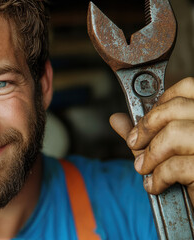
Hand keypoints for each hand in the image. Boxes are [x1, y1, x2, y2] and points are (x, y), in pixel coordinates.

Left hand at [110, 77, 193, 203]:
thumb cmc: (190, 175)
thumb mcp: (164, 150)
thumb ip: (144, 134)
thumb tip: (116, 118)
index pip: (188, 87)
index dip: (161, 100)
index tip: (145, 119)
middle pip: (177, 107)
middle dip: (146, 126)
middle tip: (134, 143)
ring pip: (175, 133)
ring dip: (150, 153)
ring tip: (143, 168)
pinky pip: (177, 166)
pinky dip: (157, 177)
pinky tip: (155, 185)